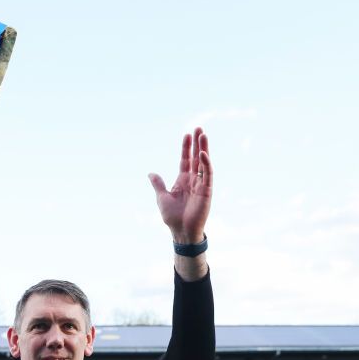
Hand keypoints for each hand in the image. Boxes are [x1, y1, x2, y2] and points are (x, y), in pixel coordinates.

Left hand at [148, 127, 211, 243]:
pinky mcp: (207, 191)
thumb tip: (150, 173)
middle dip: (198, 143)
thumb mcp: (162, 197)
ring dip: (204, 149)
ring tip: (203, 135)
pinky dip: (206, 164)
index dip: (186, 148)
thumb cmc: (172, 217)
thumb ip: (158, 184)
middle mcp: (193, 180)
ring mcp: (201, 184)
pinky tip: (203, 153)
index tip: (187, 135)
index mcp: (182, 180)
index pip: (185, 160)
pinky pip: (208, 174)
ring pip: (204, 163)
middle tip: (199, 128)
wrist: (181, 231)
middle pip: (196, 158)